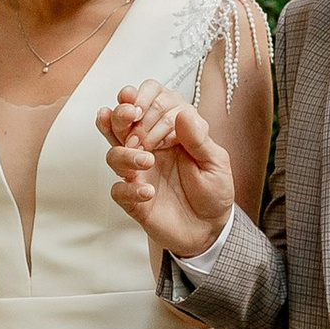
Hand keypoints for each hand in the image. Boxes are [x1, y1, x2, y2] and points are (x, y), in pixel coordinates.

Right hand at [99, 83, 235, 261]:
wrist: (210, 228)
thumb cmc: (213, 190)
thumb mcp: (215, 163)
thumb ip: (198, 139)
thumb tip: (183, 114)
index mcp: (169, 132)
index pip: (147, 104)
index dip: (143, 100)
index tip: (143, 106)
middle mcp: (149, 148)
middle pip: (121, 124)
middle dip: (120, 115)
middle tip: (130, 115)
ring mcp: (138, 172)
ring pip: (114, 154)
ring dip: (126, 153)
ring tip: (147, 160)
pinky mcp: (133, 199)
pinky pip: (118, 190)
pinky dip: (130, 189)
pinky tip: (148, 192)